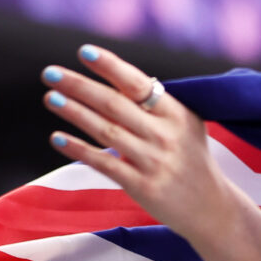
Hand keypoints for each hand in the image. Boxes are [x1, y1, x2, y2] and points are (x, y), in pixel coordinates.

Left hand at [41, 44, 230, 237]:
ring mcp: (154, 161)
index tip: (84, 52)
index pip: (138, 84)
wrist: (211, 208)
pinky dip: (80, 150)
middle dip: (80, 86)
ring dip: (75, 112)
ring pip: (107, 131)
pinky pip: (105, 163)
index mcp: (176, 114)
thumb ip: (156, 105)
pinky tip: (58, 138)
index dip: (111, 66)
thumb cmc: (191, 160)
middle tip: (50, 73)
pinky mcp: (143, 186)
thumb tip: (116, 77)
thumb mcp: (185, 126)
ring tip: (50, 98)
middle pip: (115, 104)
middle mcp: (165, 135)